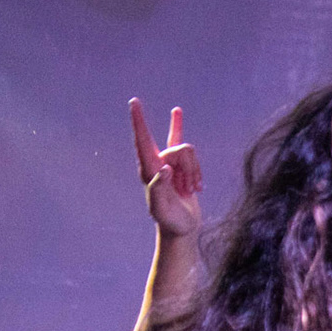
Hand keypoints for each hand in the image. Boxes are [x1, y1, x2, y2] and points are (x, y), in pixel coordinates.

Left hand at [130, 97, 202, 238]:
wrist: (181, 228)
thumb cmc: (169, 220)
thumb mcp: (161, 208)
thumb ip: (159, 188)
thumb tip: (164, 167)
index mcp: (148, 169)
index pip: (142, 140)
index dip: (139, 120)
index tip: (134, 102)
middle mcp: (157, 162)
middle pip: (179, 149)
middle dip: (189, 168)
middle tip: (186, 190)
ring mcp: (170, 163)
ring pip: (190, 152)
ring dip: (194, 173)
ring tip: (189, 191)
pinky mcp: (182, 167)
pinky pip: (191, 153)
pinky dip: (197, 172)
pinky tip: (197, 187)